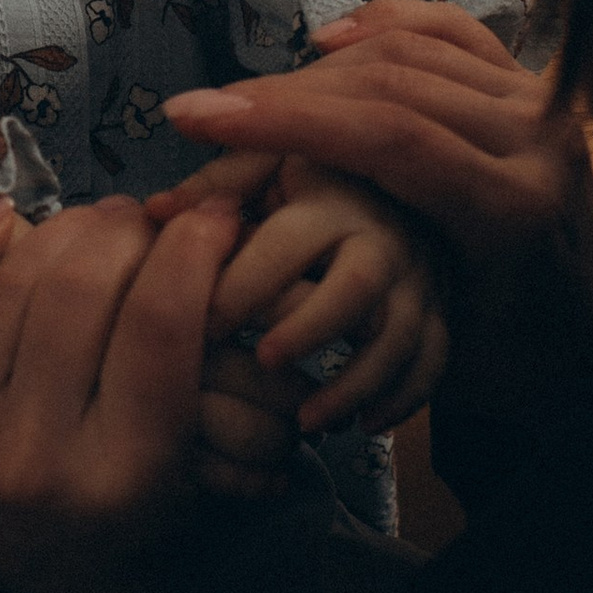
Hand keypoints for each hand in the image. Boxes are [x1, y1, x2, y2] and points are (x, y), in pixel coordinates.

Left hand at [0, 192, 245, 592]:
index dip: (192, 249)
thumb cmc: (127, 533)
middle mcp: (36, 454)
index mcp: (125, 474)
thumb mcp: (190, 473)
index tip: (211, 220)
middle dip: (128, 231)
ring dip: (65, 228)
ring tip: (98, 223)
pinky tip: (4, 218)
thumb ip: (201, 369)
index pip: (161, 323)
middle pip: (83, 288)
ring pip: (14, 282)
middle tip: (151, 220)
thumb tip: (199, 233)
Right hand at [156, 7, 592, 420]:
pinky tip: (330, 41)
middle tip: (199, 112)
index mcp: (514, 210)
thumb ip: (351, 266)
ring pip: (411, 54)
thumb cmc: (507, 369)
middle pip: (389, 86)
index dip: (282, 121)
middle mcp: (539, 141)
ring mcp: (545, 107)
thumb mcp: (428, 342)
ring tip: (245, 99)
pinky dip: (388, 26)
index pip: (386, 137)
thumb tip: (228, 219)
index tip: (192, 120)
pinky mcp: (541, 93)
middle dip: (282, 95)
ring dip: (317, 70)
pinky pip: (453, 36)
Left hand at [193, 160, 449, 440]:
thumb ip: (214, 187)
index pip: (286, 245)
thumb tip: (152, 211)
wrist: (407, 179)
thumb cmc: (311, 182)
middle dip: (308, 330)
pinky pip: (434, 362)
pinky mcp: (440, 311)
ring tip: (306, 421)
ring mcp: (418, 278)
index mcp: (329, 200)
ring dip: (354, 383)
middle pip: (355, 289)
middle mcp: (381, 237)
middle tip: (262, 362)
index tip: (203, 322)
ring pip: (400, 337)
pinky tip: (364, 426)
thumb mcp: (267, 167)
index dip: (243, 285)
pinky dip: (404, 399)